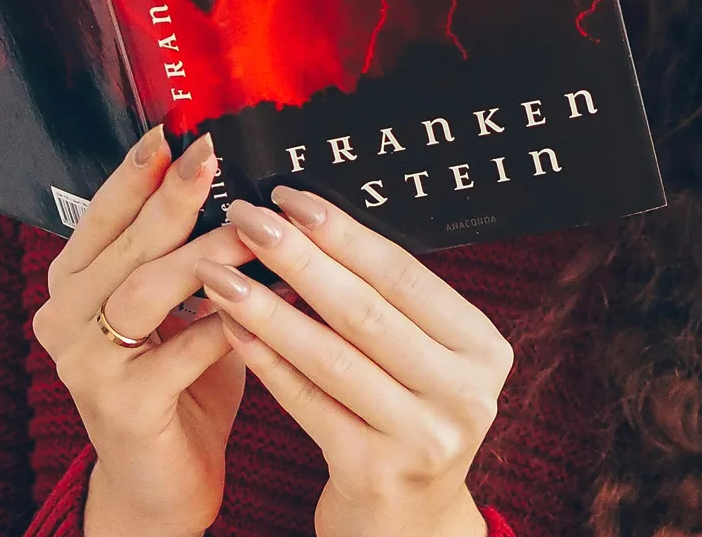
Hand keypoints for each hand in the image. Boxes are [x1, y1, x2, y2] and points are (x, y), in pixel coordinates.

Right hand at [32, 127, 259, 536]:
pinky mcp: (122, 405)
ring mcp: (86, 363)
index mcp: (72, 284)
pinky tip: (274, 301)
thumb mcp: (175, 310)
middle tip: (213, 154)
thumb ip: (186, 254)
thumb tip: (239, 183)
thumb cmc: (177, 385)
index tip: (173, 132)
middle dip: (175, 197)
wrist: (159, 485)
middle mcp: (64, 318)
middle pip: (126, 244)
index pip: (101, 214)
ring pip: (149, 289)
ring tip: (256, 226)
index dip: (137, 172)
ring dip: (209, 253)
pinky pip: (184, 351)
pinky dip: (232, 322)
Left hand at [193, 188, 511, 536]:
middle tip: (245, 218)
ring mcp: (424, 437)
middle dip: (297, 257)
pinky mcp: (376, 472)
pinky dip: (266, 361)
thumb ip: (387, 306)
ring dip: (267, 305)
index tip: (289, 198)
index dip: (343, 233)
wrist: (406, 529)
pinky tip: (231, 327)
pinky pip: (308, 402)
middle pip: (365, 310)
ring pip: (331, 354)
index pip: (404, 275)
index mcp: (483, 349)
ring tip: (218, 271)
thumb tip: (310, 222)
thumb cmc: (404, 423)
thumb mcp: (420, 363)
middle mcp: (465, 393)